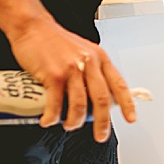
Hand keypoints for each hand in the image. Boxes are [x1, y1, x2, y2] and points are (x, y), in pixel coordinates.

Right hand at [8, 17, 135, 138]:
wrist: (32, 27)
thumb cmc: (54, 40)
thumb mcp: (82, 51)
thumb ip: (91, 70)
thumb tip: (97, 95)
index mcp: (99, 58)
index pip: (119, 84)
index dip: (127, 104)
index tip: (130, 118)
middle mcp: (88, 63)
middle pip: (102, 99)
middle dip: (102, 122)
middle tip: (100, 135)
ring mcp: (71, 69)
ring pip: (79, 105)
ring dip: (74, 122)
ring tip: (69, 125)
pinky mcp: (53, 75)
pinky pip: (56, 104)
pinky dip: (52, 117)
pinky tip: (48, 120)